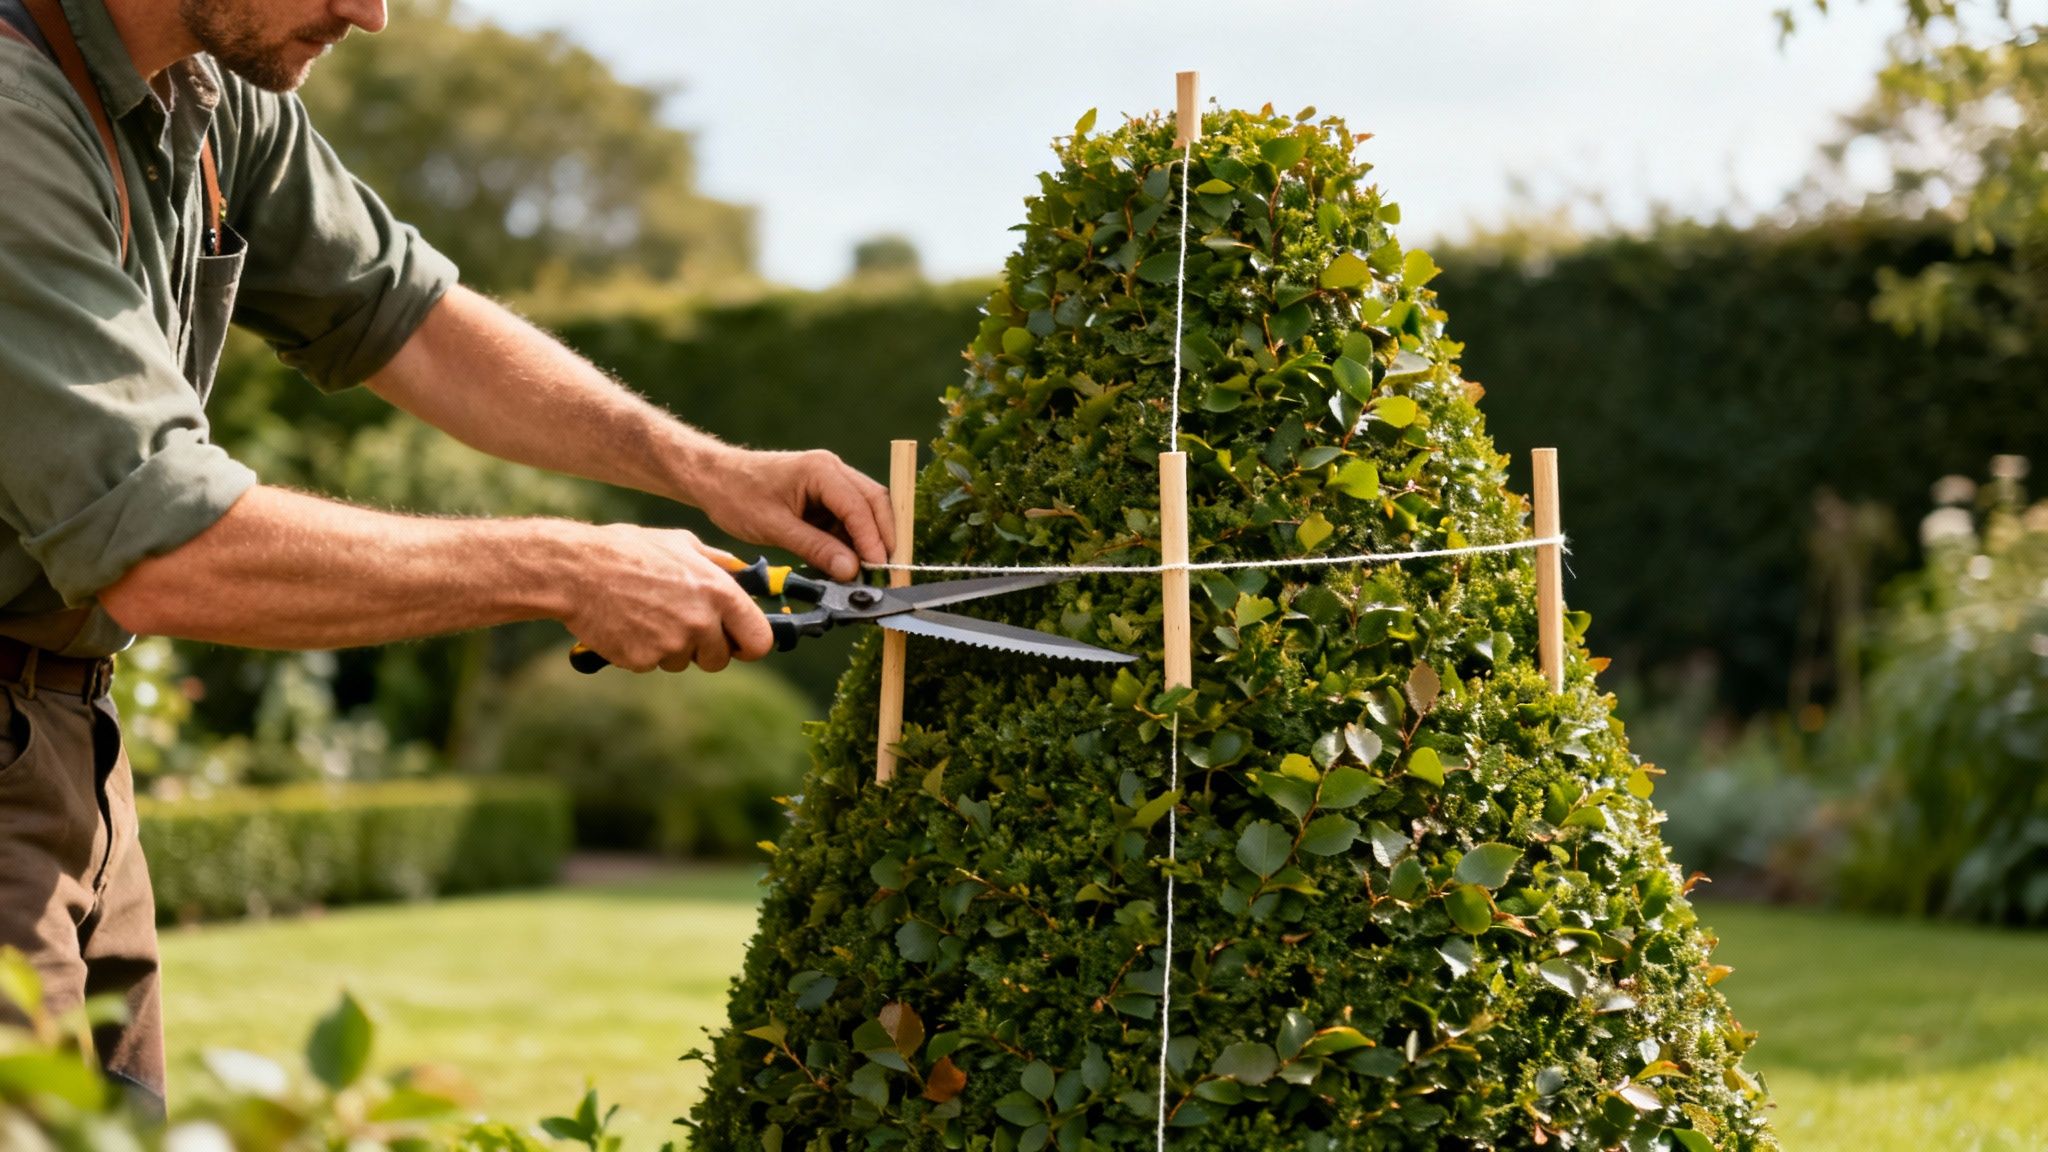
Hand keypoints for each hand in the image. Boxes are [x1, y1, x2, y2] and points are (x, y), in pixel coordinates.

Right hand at [564, 525, 773, 672]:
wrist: (576, 571)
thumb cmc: (629, 551)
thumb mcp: (682, 543)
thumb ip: (718, 563)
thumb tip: (743, 574)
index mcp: (720, 592)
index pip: (759, 641)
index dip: (749, 644)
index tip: (737, 642)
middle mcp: (701, 622)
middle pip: (720, 659)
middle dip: (705, 649)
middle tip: (680, 625)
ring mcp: (672, 644)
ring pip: (684, 662)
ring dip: (671, 648)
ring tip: (646, 615)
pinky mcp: (643, 660)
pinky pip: (653, 665)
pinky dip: (643, 650)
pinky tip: (628, 624)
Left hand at [694, 447, 893, 580]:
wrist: (713, 479)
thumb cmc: (737, 496)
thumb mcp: (775, 528)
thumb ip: (816, 548)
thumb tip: (852, 570)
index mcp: (821, 470)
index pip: (860, 506)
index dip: (873, 540)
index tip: (879, 569)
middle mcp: (832, 470)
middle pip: (875, 503)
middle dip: (882, 538)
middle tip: (884, 572)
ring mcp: (830, 481)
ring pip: (865, 511)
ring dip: (867, 541)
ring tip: (864, 572)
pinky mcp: (824, 495)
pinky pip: (847, 518)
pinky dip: (850, 540)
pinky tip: (845, 562)